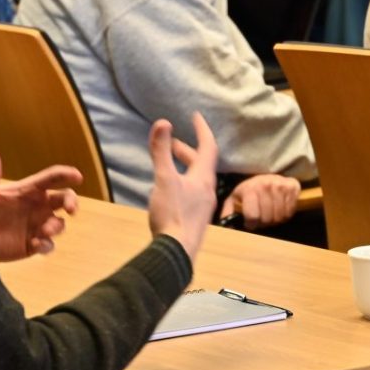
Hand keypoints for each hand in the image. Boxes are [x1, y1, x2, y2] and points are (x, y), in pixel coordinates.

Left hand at [0, 144, 80, 260]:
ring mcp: (36, 226)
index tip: (77, 176)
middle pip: (64, 199)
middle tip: (71, 210)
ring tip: (43, 230)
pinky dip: (46, 245)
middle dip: (72, 202)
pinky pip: (48, 245)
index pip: (52, 178)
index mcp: (28, 190)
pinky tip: (35, 245)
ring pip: (59, 224)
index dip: (66, 174)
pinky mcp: (33, 245)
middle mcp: (37, 206)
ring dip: (56, 226)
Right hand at [146, 114, 218, 260]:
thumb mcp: (164, 179)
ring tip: (167, 164)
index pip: (208, 147)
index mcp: (203, 178)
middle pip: (201, 164)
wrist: (176, 252)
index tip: (195, 117)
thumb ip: (161, 151)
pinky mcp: (194, 219)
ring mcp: (202, 206)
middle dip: (186, 150)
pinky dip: (182, 182)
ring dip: (183, 167)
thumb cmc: (173, 214)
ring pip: (196, 179)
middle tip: (172, 143)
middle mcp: (207, 190)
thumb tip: (163, 123)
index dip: (202, 130)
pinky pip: (192, 192)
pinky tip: (168, 191)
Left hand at [221, 174, 299, 229]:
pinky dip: (285, 214)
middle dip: (263, 223)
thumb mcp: (234, 200)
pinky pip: (291, 211)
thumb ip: (228, 213)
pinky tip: (279, 209)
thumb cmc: (248, 192)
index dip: (251, 225)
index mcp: (249, 189)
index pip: (253, 216)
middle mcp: (266, 185)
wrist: (265, 177)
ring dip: (275, 220)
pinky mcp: (293, 186)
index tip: (250, 224)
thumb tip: (226, 227)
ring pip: (280, 216)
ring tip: (270, 215)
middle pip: (268, 218)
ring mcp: (280, 185)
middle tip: (261, 219)